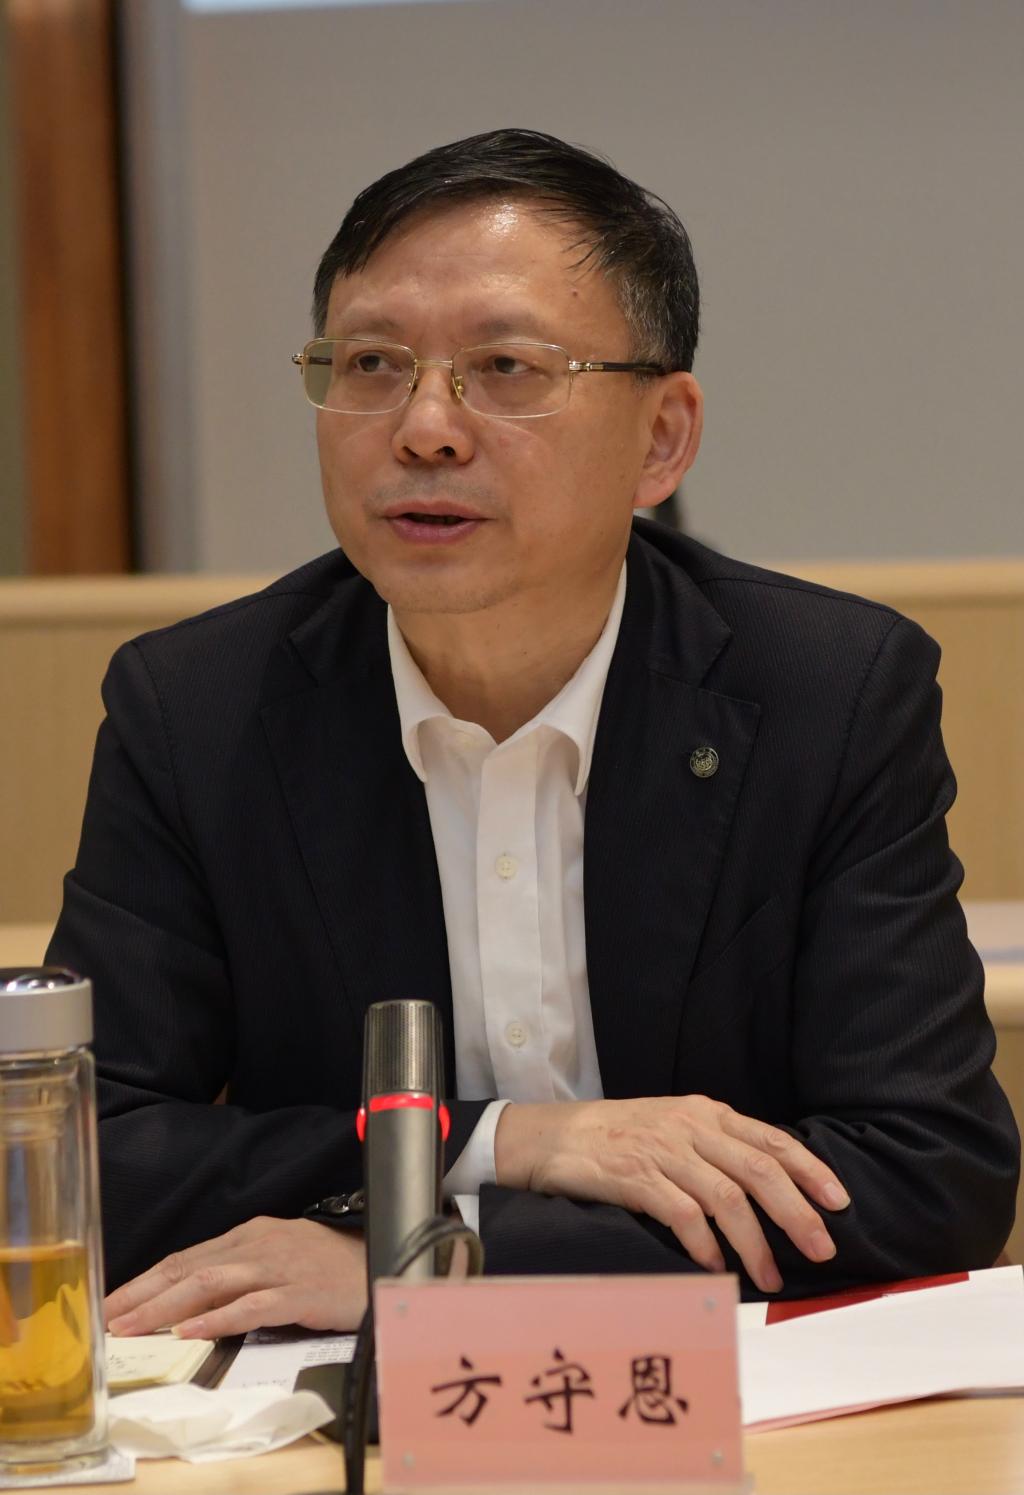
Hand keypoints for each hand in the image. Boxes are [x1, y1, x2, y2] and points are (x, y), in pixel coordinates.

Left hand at [105, 1217, 366, 1338]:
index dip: (146, 1281)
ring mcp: (280, 1266)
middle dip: (143, 1294)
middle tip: (108, 1319)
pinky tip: (194, 1331)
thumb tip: (191, 1300)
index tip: (112, 1303)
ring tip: (134, 1328)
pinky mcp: (300, 1292)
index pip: (187, 1258)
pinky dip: (219, 1318)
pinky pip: (253, 1305)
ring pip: (211, 1283)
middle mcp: (260, 1244)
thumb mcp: (279, 1260)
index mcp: (252, 1235)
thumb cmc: (329, 1267)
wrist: (383, 1264)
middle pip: (190, 1268)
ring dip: (167, 1307)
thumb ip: (240, 1273)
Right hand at [494, 1096, 849, 1293]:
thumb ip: (716, 1148)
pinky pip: (683, 1215)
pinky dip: (705, 1245)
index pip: (771, 1140)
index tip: (839, 1201)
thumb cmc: (617, 1137)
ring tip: (770, 1278)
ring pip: (727, 1198)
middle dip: (797, 1213)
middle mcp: (691, 1128)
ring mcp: (663, 1152)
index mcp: (706, 1113)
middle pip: (759, 1170)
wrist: (552, 1136)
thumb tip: (769, 1186)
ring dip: (755, 1243)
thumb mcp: (673, 1127)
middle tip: (821, 1249)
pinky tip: (715, 1267)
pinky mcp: (636, 1178)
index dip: (810, 1170)